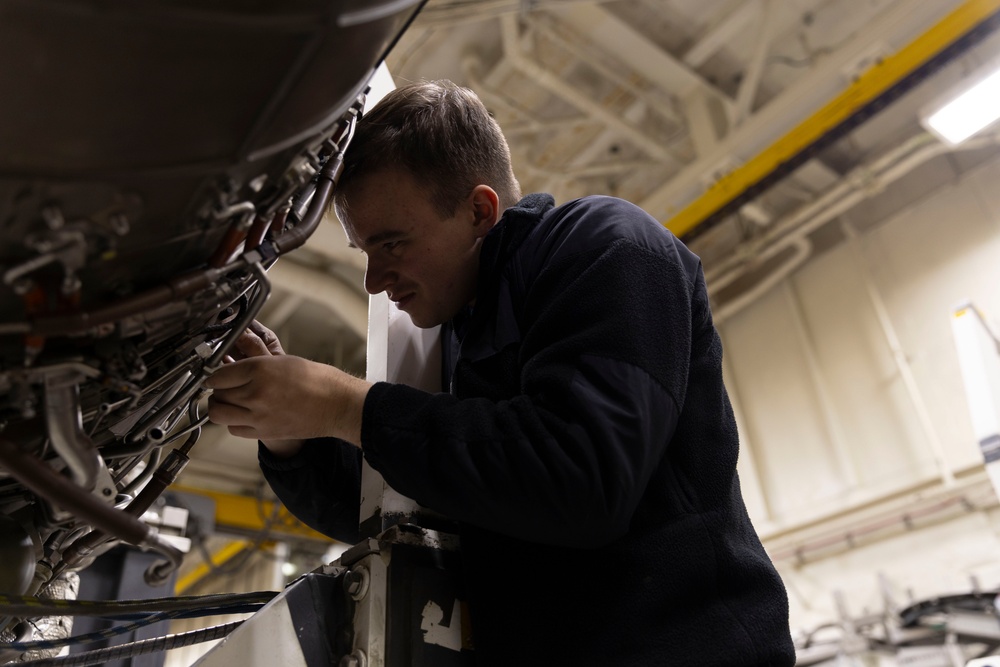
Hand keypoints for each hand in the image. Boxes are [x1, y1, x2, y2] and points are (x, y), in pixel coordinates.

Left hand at [206, 321, 370, 452]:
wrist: (336, 404)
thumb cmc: (316, 380)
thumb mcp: (283, 360)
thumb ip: (254, 362)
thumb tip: (231, 363)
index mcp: (260, 370)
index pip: (219, 374)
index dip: (215, 375)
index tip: (215, 375)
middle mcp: (256, 393)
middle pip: (217, 394)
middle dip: (219, 390)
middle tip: (225, 387)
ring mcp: (258, 415)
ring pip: (219, 413)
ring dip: (221, 407)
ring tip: (230, 402)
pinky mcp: (263, 432)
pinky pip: (233, 429)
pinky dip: (234, 422)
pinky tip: (243, 415)